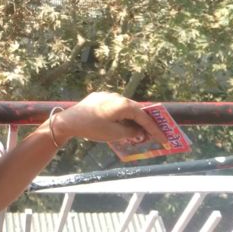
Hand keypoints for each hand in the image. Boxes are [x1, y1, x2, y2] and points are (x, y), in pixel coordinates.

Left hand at [50, 92, 168, 145]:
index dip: (154, 129)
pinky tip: (121, 124)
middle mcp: (117, 96)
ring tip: (138, 131)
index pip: (144, 117)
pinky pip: (114, 106)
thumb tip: (140, 132)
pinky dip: (121, 115)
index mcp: (123, 104)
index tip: (164, 138)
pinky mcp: (98, 98)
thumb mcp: (115, 134)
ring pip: (125, 108)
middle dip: (144, 123)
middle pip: (136, 110)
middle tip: (153, 134)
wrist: (69, 121)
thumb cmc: (92, 128)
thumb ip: (131, 132)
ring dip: (132, 119)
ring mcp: (107, 96)